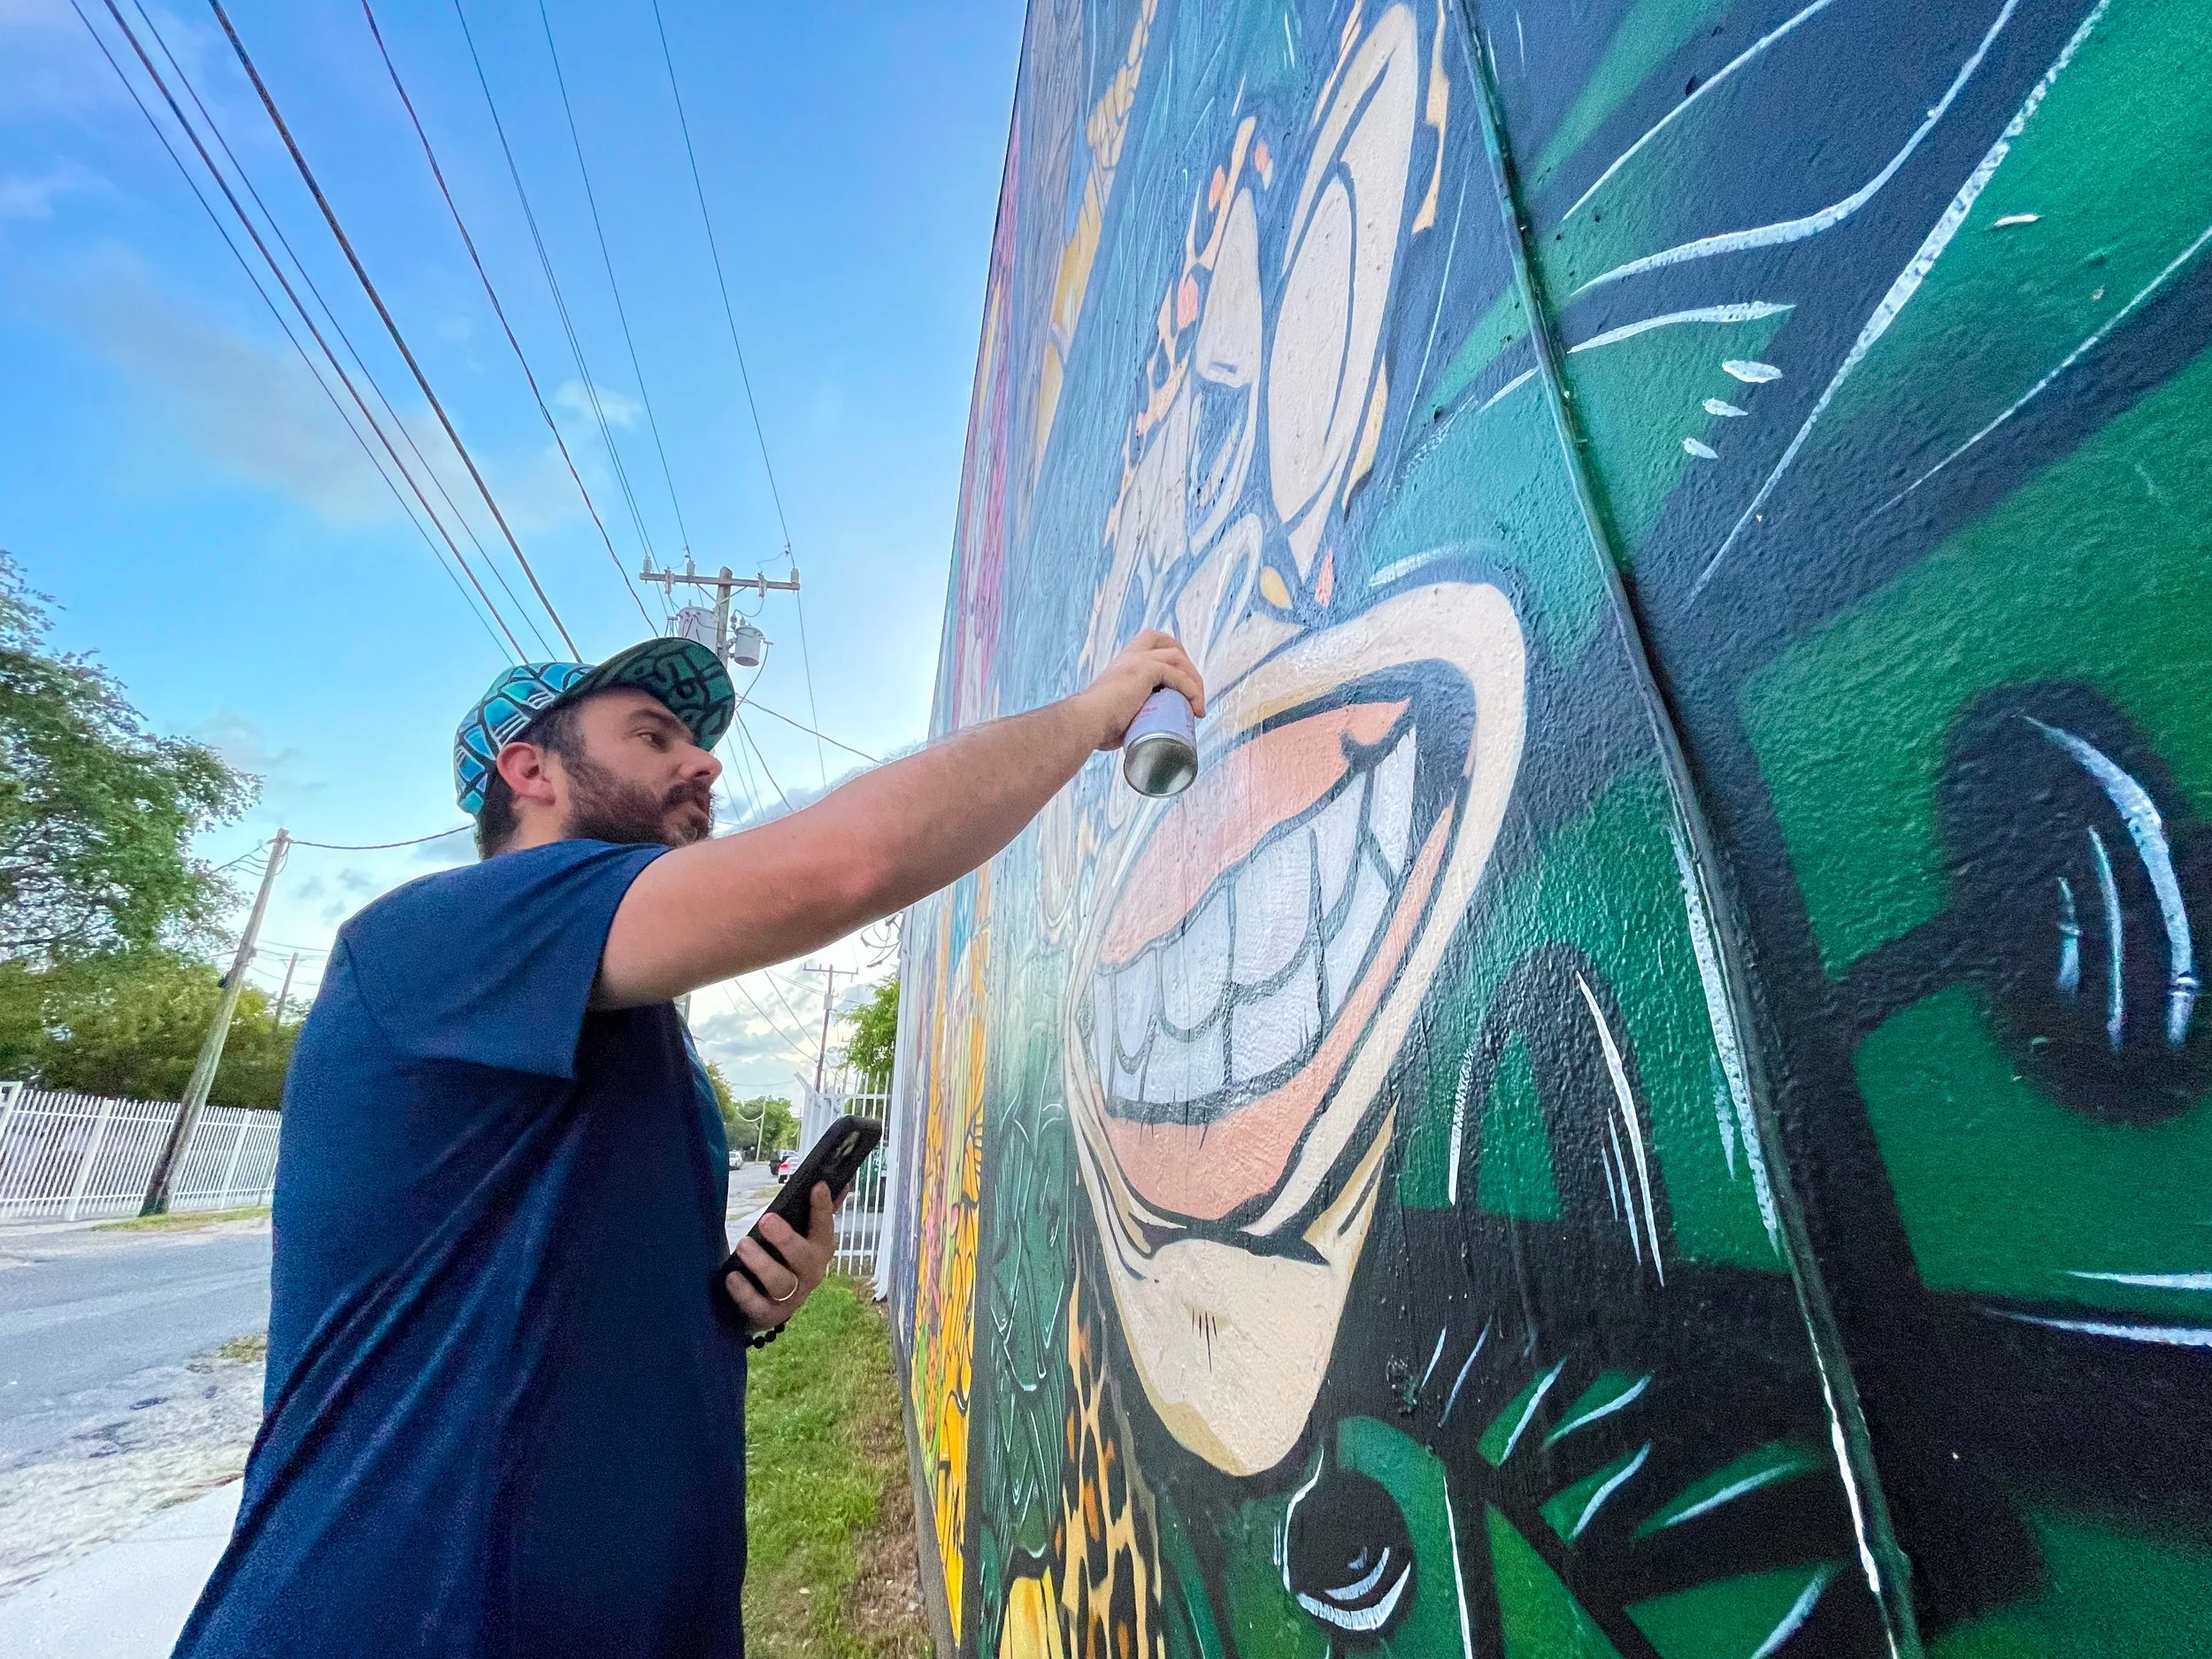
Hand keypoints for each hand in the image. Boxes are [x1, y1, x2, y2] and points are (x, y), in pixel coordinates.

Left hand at [724, 1182, 837, 1330]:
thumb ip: (813, 1213)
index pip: (825, 1227)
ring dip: (762, 1263)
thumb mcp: (799, 1236)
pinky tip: (732, 1276)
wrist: (770, 1306)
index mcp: (819, 1250)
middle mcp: (810, 1274)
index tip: (817, 1186)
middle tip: (766, 1220)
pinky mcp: (770, 1315)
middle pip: (804, 1258)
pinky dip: (744, 1292)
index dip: (823, 1208)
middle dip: (786, 1239)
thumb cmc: (784, 1261)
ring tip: (743, 1245)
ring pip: (782, 1283)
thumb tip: (835, 1183)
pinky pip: (758, 1306)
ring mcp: (792, 1297)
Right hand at [1075, 630, 1205, 751]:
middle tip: (1193, 691)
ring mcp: (1137, 661)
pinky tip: (1195, 708)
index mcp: (1122, 665)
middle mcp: (1129, 657)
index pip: (1149, 645)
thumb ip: (1128, 718)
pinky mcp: (1144, 670)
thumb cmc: (1096, 727)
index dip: (1169, 657)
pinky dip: (1191, 690)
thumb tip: (1139, 736)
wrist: (1085, 723)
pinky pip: (1177, 674)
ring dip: (1194, 680)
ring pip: (1177, 657)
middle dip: (1185, 660)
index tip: (1179, 685)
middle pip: (1165, 641)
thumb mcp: (1116, 715)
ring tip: (1198, 707)